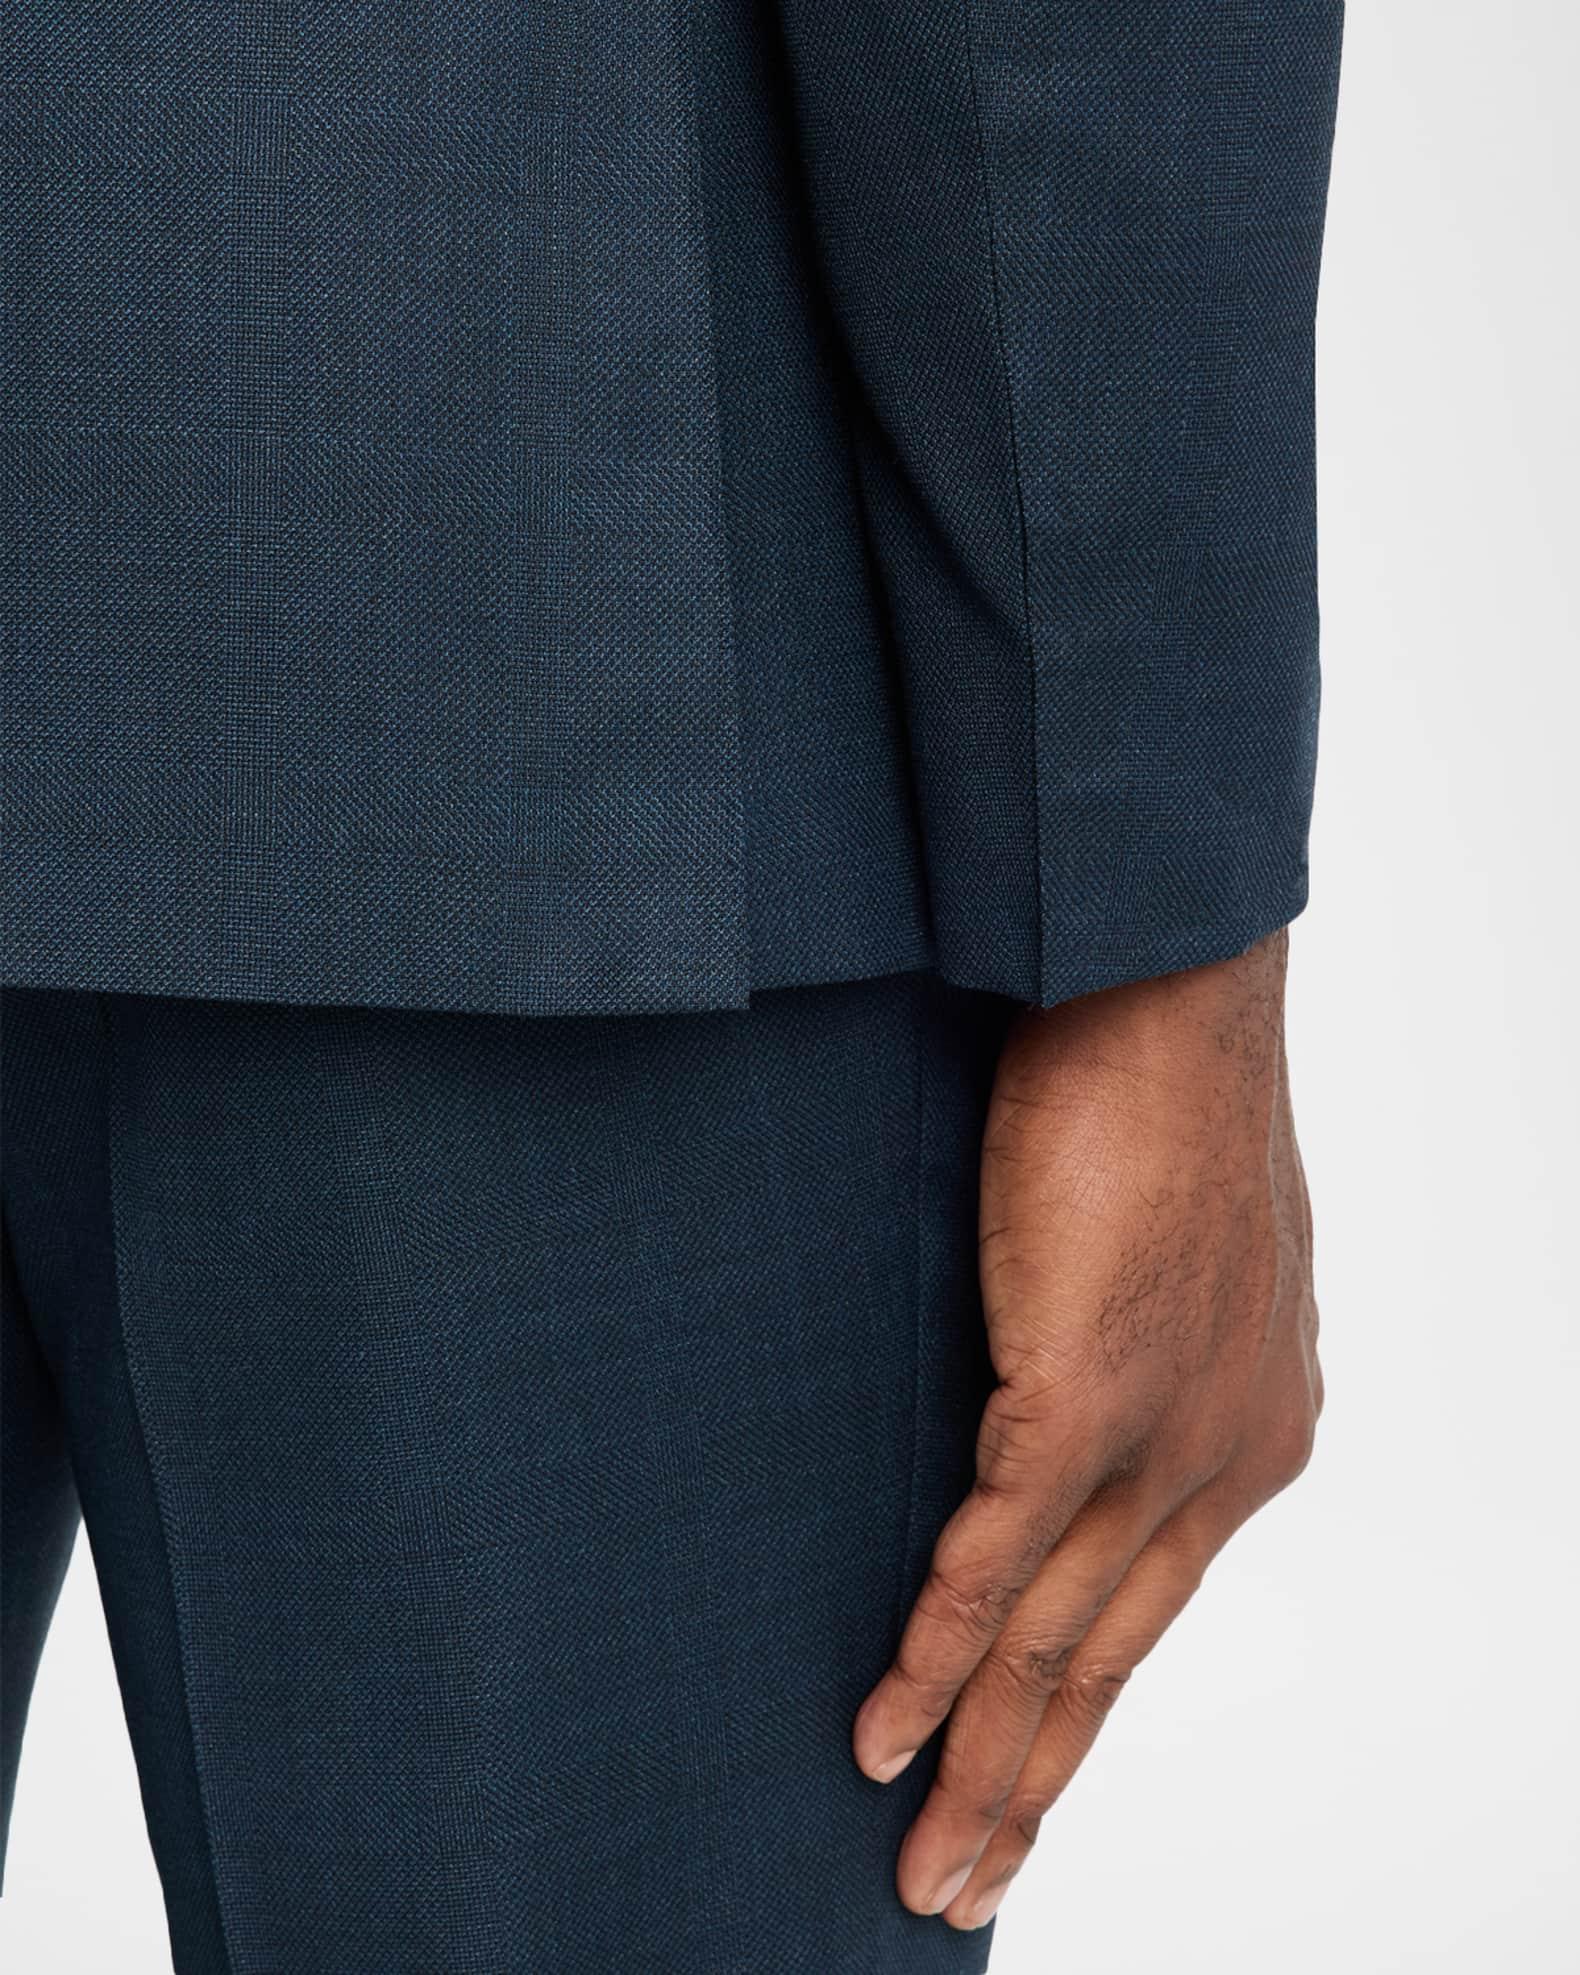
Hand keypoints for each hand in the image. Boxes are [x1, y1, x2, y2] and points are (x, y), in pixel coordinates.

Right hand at [853, 927, 1322, 1928]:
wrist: (1163, 985)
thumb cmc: (1151, 1089)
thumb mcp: (1163, 1255)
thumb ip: (1130, 1352)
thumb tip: (1049, 1397)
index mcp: (1250, 1426)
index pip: (1149, 1603)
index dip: (1077, 1706)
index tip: (1024, 1778)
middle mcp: (1221, 1454)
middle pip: (1104, 1657)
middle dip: (1030, 1782)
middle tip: (961, 1886)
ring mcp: (1157, 1430)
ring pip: (1053, 1636)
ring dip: (982, 1762)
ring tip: (926, 1867)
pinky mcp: (1081, 1391)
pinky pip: (991, 1557)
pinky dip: (932, 1655)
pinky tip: (883, 1734)